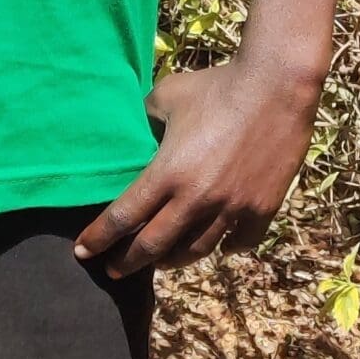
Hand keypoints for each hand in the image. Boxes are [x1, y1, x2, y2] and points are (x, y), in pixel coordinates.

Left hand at [73, 58, 322, 279]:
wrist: (277, 87)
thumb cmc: (217, 86)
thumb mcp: (168, 94)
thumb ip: (147, 117)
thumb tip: (141, 131)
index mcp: (167, 172)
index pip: (123, 216)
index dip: (99, 237)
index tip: (82, 252)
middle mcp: (196, 199)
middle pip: (153, 246)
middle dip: (128, 262)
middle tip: (114, 271)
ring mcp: (231, 208)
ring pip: (195, 250)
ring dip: (173, 259)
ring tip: (161, 262)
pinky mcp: (262, 209)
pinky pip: (240, 242)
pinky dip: (226, 247)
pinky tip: (220, 247)